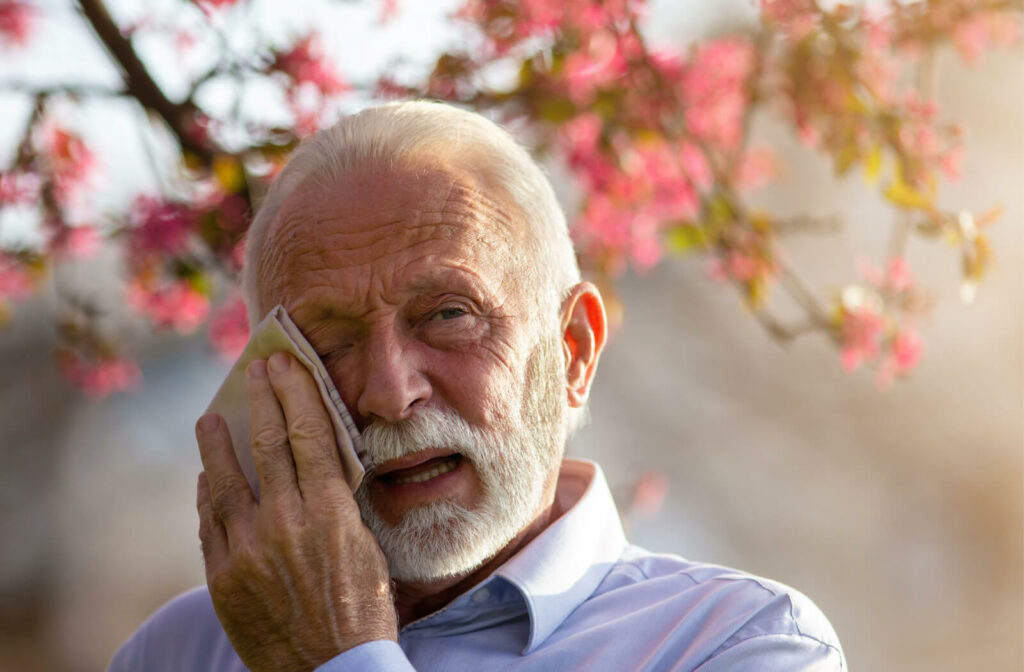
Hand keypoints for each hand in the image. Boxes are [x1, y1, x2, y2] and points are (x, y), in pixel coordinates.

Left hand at [196, 351, 397, 671]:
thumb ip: (339, 503)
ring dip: (217, 445)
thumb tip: (320, 462)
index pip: (309, 436)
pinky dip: (208, 496)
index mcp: (330, 514)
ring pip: (226, 482)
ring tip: (209, 418)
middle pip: (268, 447)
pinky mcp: (223, 577)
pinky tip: (207, 478)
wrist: (331, 671)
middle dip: (262, 401)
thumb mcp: (366, 547)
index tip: (285, 365)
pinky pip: (210, 524)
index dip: (295, 394)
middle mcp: (286, 524)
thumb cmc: (362, 610)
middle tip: (255, 370)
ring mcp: (248, 551)